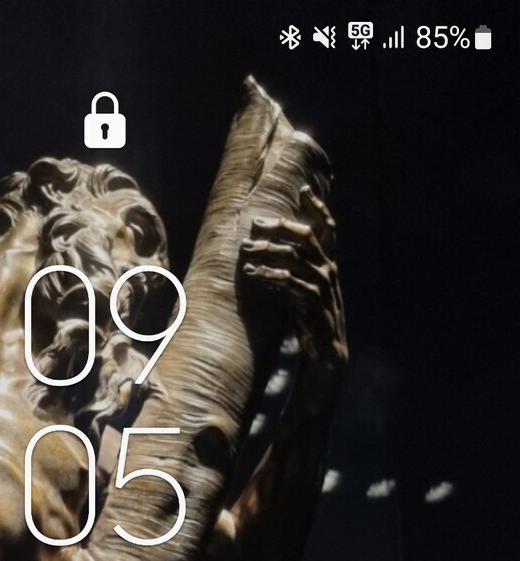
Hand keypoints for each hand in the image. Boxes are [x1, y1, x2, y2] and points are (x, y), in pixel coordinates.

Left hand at [240, 186, 347, 388]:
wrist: (326, 355)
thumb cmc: (310, 322)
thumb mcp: (302, 291)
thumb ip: (293, 270)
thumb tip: (270, 250)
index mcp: (328, 265)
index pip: (328, 229)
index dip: (318, 208)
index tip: (304, 190)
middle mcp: (329, 272)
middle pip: (307, 237)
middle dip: (280, 226)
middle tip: (256, 222)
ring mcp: (323, 288)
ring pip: (296, 258)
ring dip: (268, 251)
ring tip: (246, 251)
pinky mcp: (314, 305)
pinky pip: (291, 283)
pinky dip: (270, 276)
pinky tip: (253, 274)